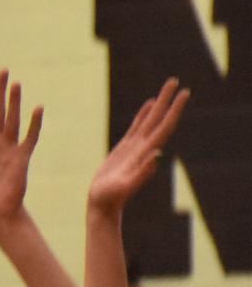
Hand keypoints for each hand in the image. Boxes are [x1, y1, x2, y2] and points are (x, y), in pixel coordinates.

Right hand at [87, 78, 189, 214]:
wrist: (102, 205)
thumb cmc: (110, 198)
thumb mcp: (125, 186)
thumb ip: (142, 172)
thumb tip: (157, 154)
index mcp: (146, 153)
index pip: (164, 127)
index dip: (174, 110)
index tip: (184, 93)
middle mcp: (144, 148)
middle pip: (159, 119)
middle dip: (168, 100)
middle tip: (175, 80)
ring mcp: (135, 147)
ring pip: (150, 120)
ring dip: (159, 104)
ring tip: (167, 88)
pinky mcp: (125, 149)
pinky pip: (137, 126)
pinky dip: (144, 114)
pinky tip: (149, 104)